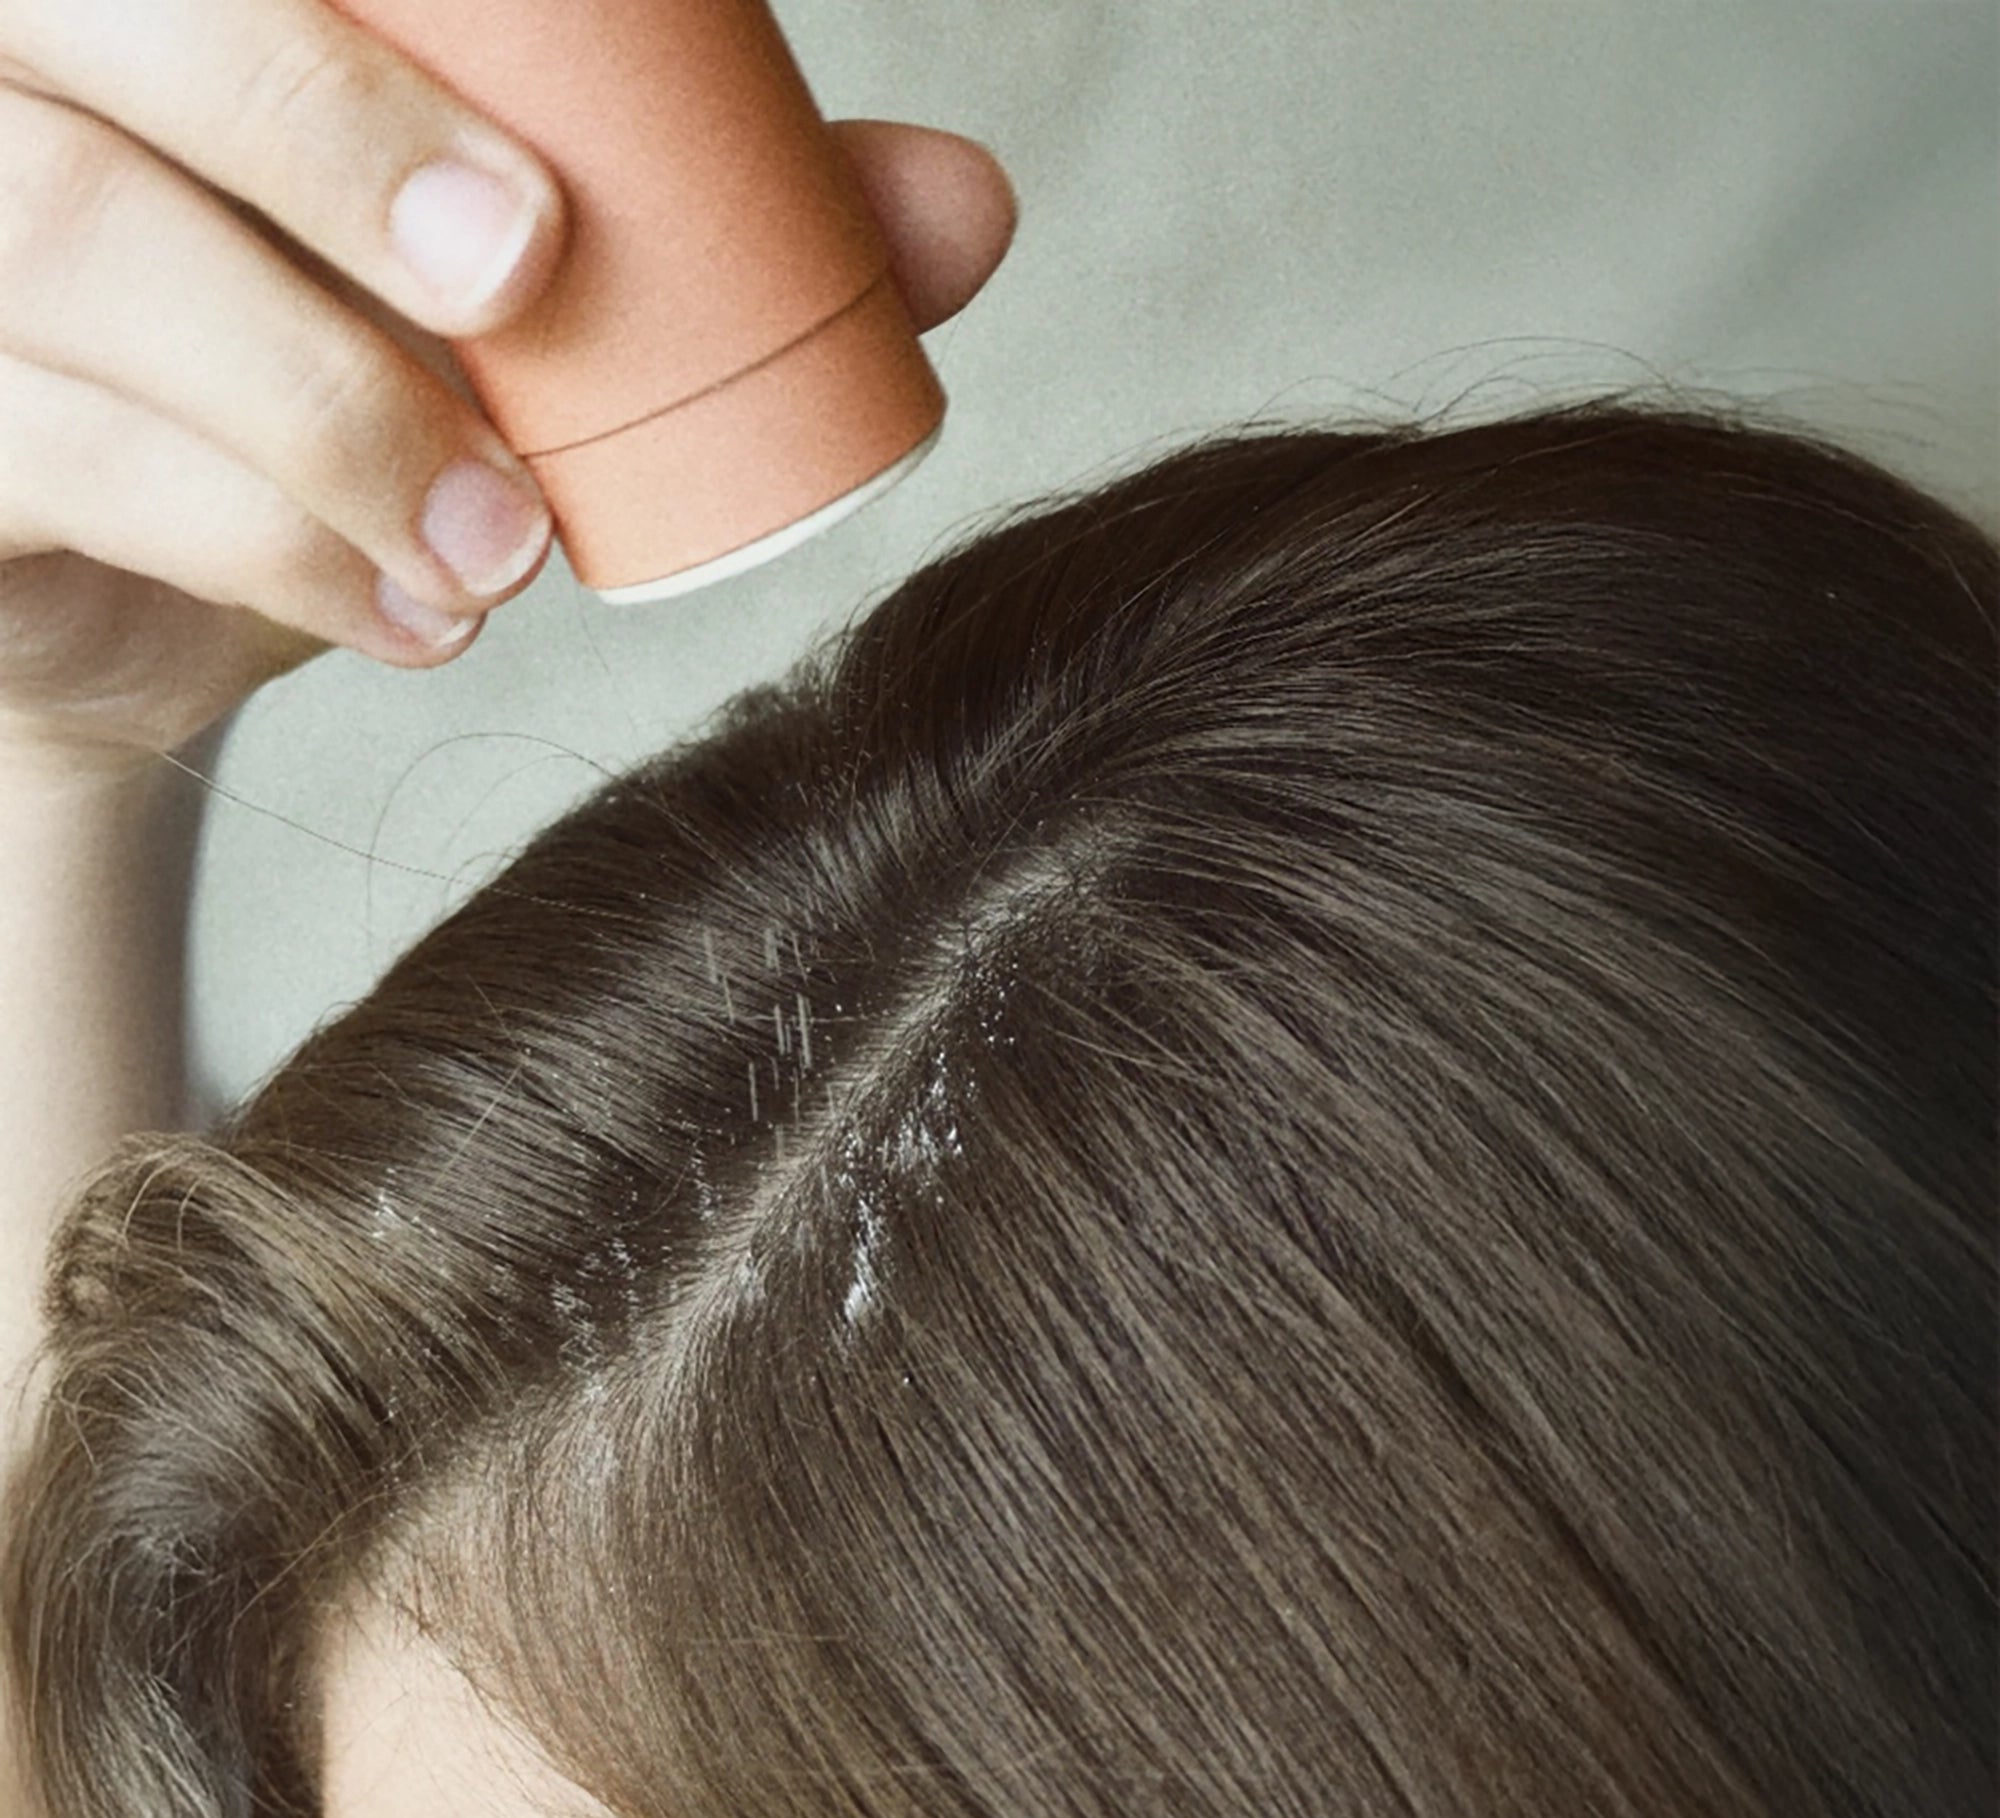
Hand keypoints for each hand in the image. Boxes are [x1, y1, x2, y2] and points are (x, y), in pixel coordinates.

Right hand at [0, 0, 1019, 782]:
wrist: (135, 600)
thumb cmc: (326, 399)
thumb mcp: (500, 309)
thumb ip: (698, 240)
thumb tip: (969, 206)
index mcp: (151, 15)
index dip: (346, 27)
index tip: (538, 169)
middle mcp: (6, 68)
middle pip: (100, 18)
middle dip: (320, 129)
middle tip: (514, 283)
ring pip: (67, 239)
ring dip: (324, 404)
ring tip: (502, 550)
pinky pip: (51, 446)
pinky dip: (267, 543)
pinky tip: (415, 620)